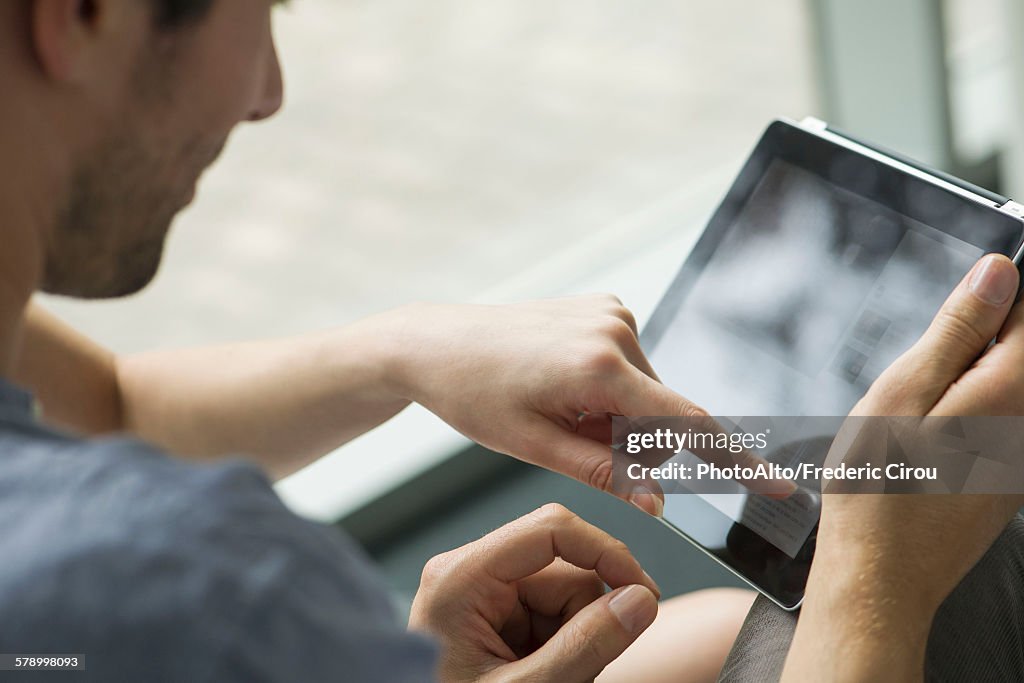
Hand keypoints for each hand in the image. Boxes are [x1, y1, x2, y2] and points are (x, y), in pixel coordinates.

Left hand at [385, 296, 706, 514]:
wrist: (437, 344)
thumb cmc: (474, 396)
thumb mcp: (534, 446)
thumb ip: (602, 473)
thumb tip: (658, 502)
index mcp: (598, 367)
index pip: (686, 421)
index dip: (733, 458)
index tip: (777, 483)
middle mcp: (615, 329)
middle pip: (662, 415)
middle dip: (629, 443)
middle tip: (569, 440)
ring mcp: (612, 312)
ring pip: (646, 394)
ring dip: (616, 417)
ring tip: (558, 408)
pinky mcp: (606, 307)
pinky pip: (631, 368)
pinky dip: (610, 391)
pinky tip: (563, 385)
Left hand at [408, 504, 659, 681]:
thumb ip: (584, 646)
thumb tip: (640, 601)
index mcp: (460, 577)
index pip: (550, 530)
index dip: (605, 551)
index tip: (643, 592)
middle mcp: (470, 573)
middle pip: (565, 569)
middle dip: (586, 620)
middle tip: (574, 674)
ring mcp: (482, 594)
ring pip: (567, 595)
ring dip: (576, 639)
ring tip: (551, 680)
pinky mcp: (494, 615)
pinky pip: (553, 616)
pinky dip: (562, 647)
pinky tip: (543, 675)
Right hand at [785, 254, 1023, 680]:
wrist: (883, 577)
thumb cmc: (878, 490)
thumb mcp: (901, 393)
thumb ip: (956, 331)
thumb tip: (1000, 272)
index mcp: (1010, 390)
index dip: (984, 298)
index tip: (946, 320)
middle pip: (1020, 349)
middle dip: (974, 342)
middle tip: (919, 379)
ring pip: (1009, 385)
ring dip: (965, 381)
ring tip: (916, 416)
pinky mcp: (1014, 477)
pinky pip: (1002, 420)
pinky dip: (966, 414)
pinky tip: (926, 443)